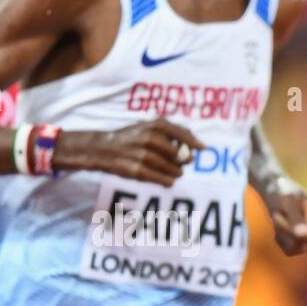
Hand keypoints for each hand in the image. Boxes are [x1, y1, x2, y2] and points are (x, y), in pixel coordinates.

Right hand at [56, 117, 204, 185]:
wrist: (102, 149)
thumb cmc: (131, 138)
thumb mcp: (148, 127)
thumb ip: (172, 133)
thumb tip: (196, 146)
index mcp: (154, 125)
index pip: (181, 133)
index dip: (194, 142)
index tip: (204, 149)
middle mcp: (149, 138)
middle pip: (178, 154)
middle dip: (184, 161)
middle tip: (184, 164)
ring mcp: (142, 155)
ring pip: (171, 168)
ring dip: (176, 172)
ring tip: (176, 173)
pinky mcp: (136, 171)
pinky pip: (160, 179)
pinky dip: (167, 181)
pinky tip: (169, 181)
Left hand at [263, 180, 306, 255]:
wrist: (277, 193)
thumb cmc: (282, 193)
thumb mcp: (286, 201)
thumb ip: (295, 218)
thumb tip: (305, 236)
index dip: (287, 227)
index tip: (276, 214)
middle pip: (303, 243)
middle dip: (285, 231)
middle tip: (277, 216)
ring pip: (296, 249)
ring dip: (282, 236)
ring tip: (280, 221)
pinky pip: (290, 252)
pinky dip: (281, 241)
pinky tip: (281, 229)